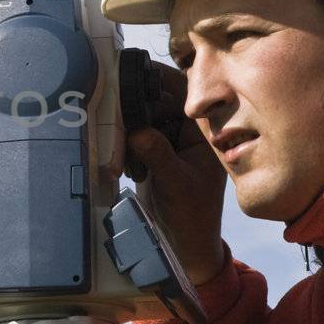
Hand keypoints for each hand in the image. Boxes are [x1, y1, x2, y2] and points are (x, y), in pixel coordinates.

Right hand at [123, 62, 227, 286]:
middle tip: (120, 128)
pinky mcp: (154, 153)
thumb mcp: (175, 183)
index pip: (180, 92)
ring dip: (128, 133)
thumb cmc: (192, 216)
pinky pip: (134, 137)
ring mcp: (170, 141)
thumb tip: (136, 129)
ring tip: (128, 160)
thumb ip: (157, 153)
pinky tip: (128, 167)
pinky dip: (126, 147)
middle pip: (154, 101)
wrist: (185, 245)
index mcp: (203, 131)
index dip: (156, 80)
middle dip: (135, 112)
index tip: (130, 77)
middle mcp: (187, 131)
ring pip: (140, 119)